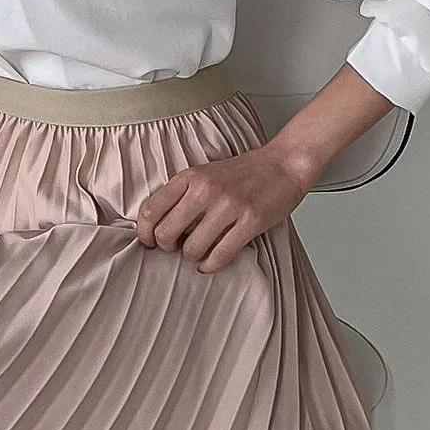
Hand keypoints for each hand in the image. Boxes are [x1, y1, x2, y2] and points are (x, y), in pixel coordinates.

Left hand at [132, 141, 316, 272]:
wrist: (284, 164)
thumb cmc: (243, 173)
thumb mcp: (204, 174)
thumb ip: (181, 195)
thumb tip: (156, 228)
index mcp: (190, 176)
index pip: (149, 211)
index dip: (145, 233)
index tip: (150, 241)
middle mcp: (206, 189)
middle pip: (166, 234)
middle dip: (168, 248)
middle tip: (177, 247)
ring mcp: (229, 206)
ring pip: (191, 249)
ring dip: (193, 258)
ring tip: (200, 252)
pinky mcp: (250, 222)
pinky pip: (219, 256)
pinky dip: (210, 266)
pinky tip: (210, 262)